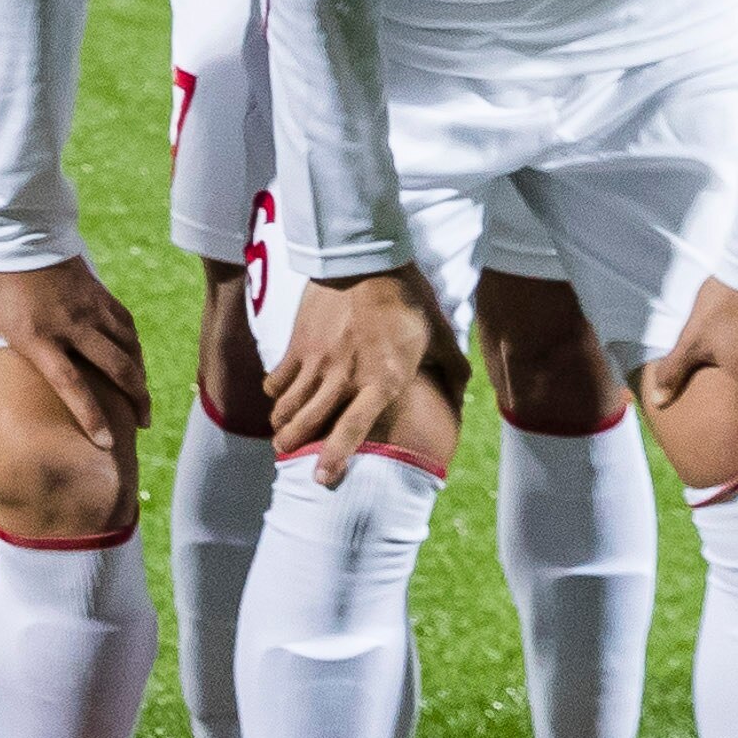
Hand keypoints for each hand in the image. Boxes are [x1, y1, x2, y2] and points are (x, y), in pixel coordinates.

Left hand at [0, 259, 152, 452]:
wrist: (12, 227)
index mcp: (37, 336)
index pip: (70, 385)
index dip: (91, 416)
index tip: (107, 443)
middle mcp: (70, 325)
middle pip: (116, 368)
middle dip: (135, 399)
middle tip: (143, 424)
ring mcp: (88, 307)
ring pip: (128, 346)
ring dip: (140, 374)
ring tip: (144, 398)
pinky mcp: (98, 292)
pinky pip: (126, 324)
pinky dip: (135, 345)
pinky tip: (136, 358)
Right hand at [262, 265, 446, 484]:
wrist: (365, 259)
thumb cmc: (408, 299)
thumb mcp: (441, 336)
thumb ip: (452, 370)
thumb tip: (462, 395)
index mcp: (383, 380)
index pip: (353, 429)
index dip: (335, 457)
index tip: (321, 479)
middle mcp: (345, 377)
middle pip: (308, 423)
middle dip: (293, 446)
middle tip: (287, 456)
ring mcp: (317, 361)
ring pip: (287, 406)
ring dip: (282, 424)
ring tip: (281, 432)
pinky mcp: (298, 344)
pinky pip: (277, 379)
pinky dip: (276, 393)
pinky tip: (279, 396)